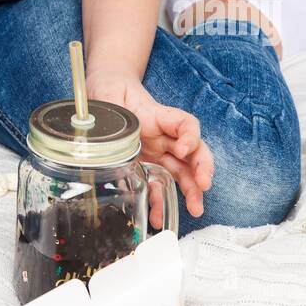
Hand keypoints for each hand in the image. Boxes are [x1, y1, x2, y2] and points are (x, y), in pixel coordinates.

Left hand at [86, 65, 213, 228]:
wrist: (108, 89)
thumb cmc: (112, 90)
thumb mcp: (108, 97)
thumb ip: (109, 112)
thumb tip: (102, 135)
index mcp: (158, 116)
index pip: (185, 124)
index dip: (190, 137)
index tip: (182, 149)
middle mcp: (163, 136)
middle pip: (193, 151)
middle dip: (201, 169)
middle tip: (203, 185)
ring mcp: (158, 151)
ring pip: (181, 171)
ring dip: (191, 191)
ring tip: (195, 209)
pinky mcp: (147, 165)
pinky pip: (158, 185)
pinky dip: (160, 202)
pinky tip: (157, 217)